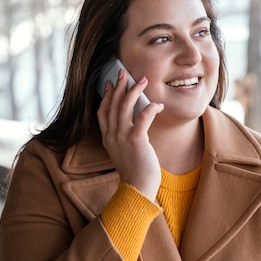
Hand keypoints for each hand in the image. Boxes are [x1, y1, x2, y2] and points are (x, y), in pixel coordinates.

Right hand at [97, 69, 163, 200]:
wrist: (137, 188)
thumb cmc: (135, 171)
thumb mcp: (124, 152)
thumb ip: (124, 137)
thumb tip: (134, 123)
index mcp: (107, 138)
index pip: (102, 112)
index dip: (105, 96)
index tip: (110, 84)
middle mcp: (112, 136)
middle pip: (112, 104)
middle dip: (119, 86)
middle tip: (124, 73)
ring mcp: (122, 137)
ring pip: (125, 106)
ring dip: (134, 91)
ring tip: (142, 80)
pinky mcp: (136, 140)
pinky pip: (142, 117)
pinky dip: (151, 108)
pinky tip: (158, 105)